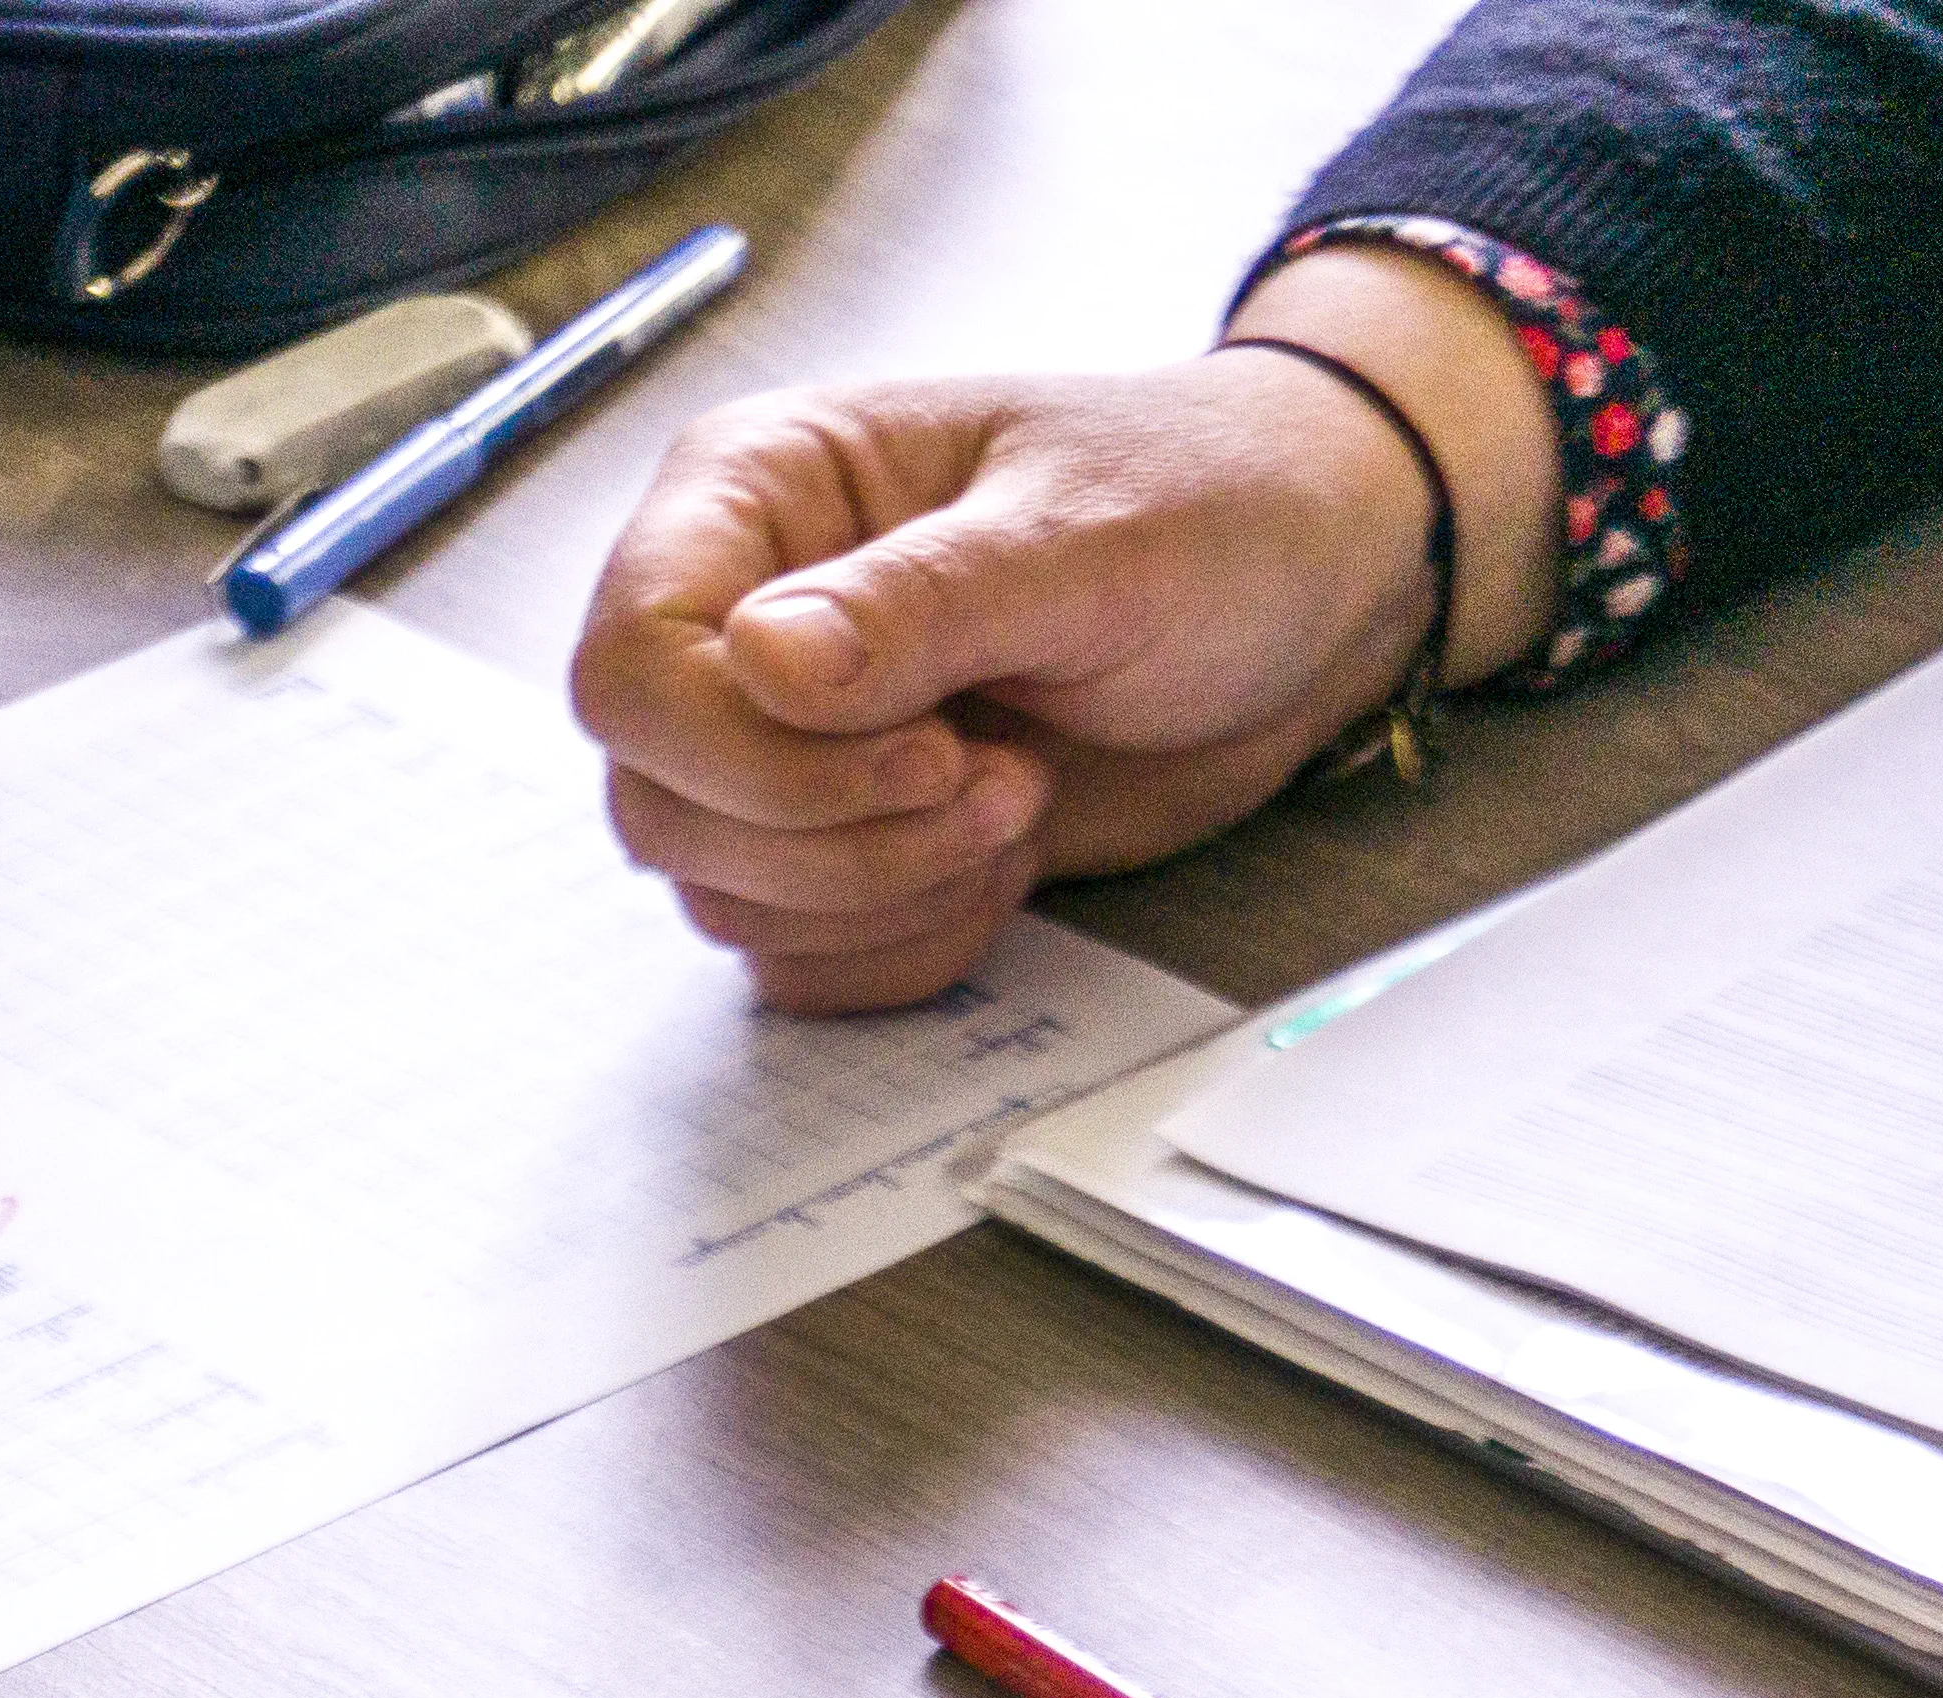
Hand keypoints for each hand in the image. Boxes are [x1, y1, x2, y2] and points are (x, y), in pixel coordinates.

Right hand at [570, 246, 1559, 1012]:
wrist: (1315, 588)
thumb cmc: (1205, 508)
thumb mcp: (1083, 538)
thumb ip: (919, 604)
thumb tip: (759, 664)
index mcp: (758, 494)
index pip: (628, 662)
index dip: (750, 750)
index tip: (931, 749)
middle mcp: (743, 621)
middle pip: (658, 801)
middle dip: (832, 839)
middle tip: (996, 783)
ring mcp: (791, 745)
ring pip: (723, 894)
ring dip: (880, 892)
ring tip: (1018, 801)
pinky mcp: (853, 844)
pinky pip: (801, 958)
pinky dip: (904, 944)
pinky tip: (1004, 863)